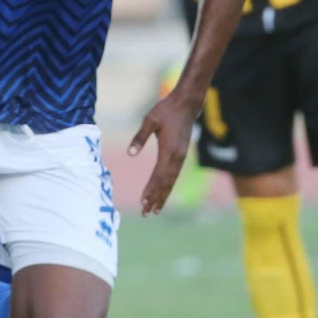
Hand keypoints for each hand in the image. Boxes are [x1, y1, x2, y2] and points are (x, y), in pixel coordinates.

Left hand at [128, 92, 199, 216]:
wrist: (187, 104)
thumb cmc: (166, 110)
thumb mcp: (149, 121)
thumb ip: (139, 138)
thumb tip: (130, 154)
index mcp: (169, 151)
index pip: (158, 176)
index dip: (151, 190)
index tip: (143, 202)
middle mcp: (177, 157)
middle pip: (166, 183)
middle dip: (156, 198)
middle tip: (147, 213)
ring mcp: (181, 156)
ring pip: (171, 180)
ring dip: (162, 195)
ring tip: (155, 209)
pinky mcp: (181, 154)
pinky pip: (173, 174)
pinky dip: (167, 185)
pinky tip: (162, 192)